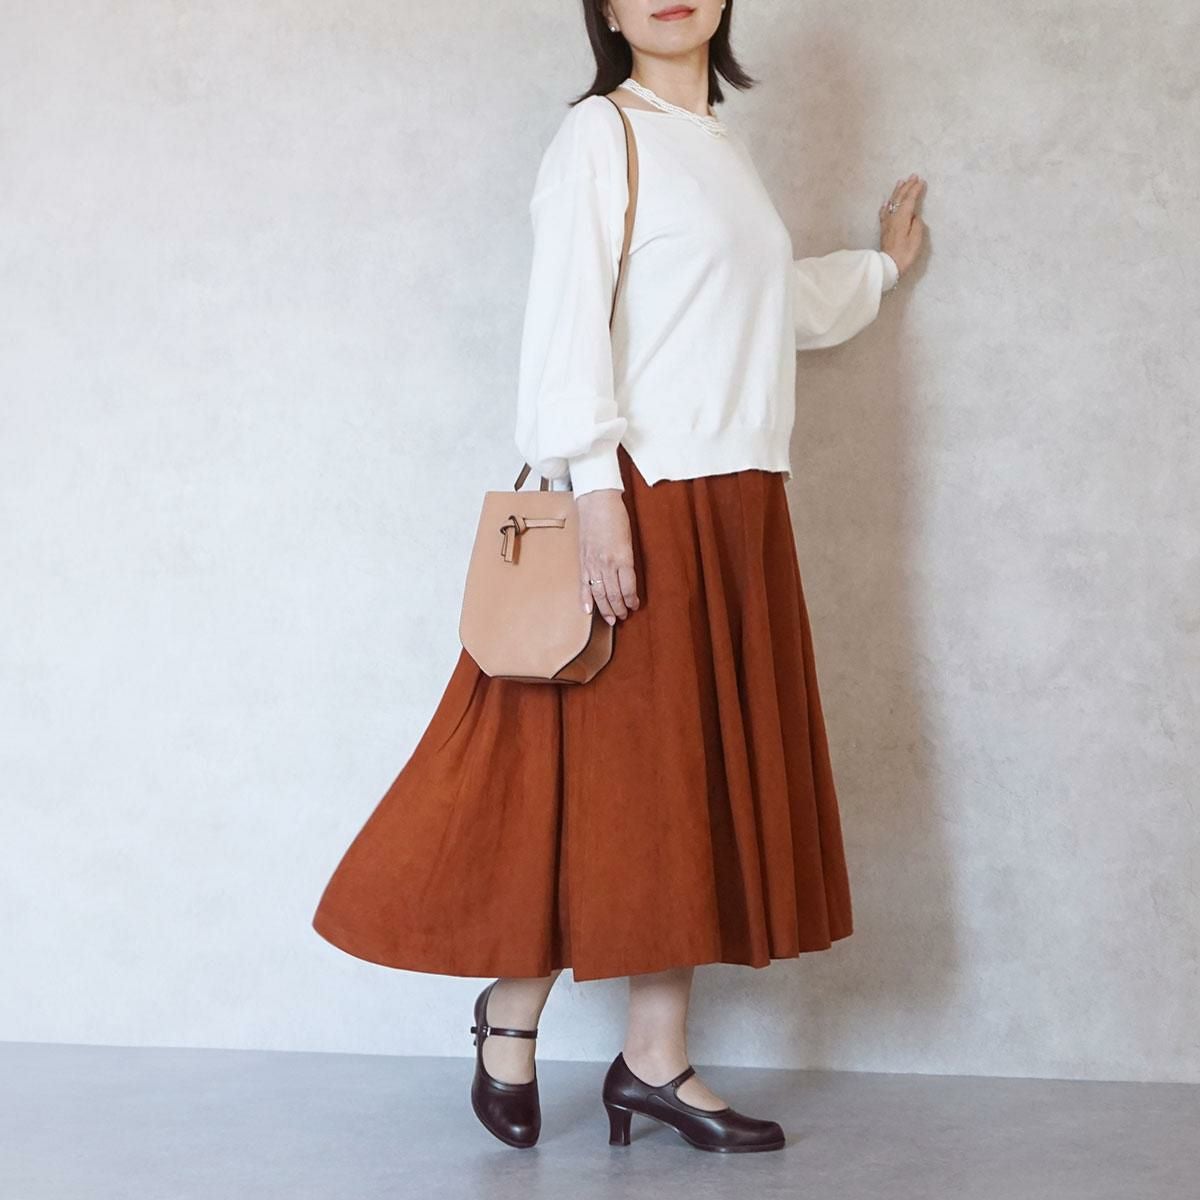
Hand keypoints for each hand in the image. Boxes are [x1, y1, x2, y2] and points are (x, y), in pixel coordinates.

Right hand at [575, 489, 639, 625]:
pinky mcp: (583, 561)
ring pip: (599, 594)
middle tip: (624, 617)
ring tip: (612, 619)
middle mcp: (607, 564)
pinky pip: (584, 585)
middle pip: (613, 594)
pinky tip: (589, 611)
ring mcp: (593, 564)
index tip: (634, 606)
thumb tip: (629, 578)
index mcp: (622, 558)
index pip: (627, 588)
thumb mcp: (629, 539)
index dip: (631, 600)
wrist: (597, 501)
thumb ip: (628, 560)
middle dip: (619, 609)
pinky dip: (586, 599)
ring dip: (606, 609)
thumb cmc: (616, 516)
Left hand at [879, 173, 925, 276]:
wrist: (888, 266)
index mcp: (902, 218)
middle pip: (900, 198)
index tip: (921, 181)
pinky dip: (887, 204)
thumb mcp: (916, 240)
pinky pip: (884, 212)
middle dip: (907, 186)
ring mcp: (887, 223)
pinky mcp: (884, 229)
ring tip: (901, 182)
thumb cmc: (905, 254)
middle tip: (913, 176)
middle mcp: (893, 217)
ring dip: (897, 192)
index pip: (909, 200)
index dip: (915, 190)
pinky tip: (887, 202)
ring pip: (891, 203)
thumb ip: (917, 224)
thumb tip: (914, 216)